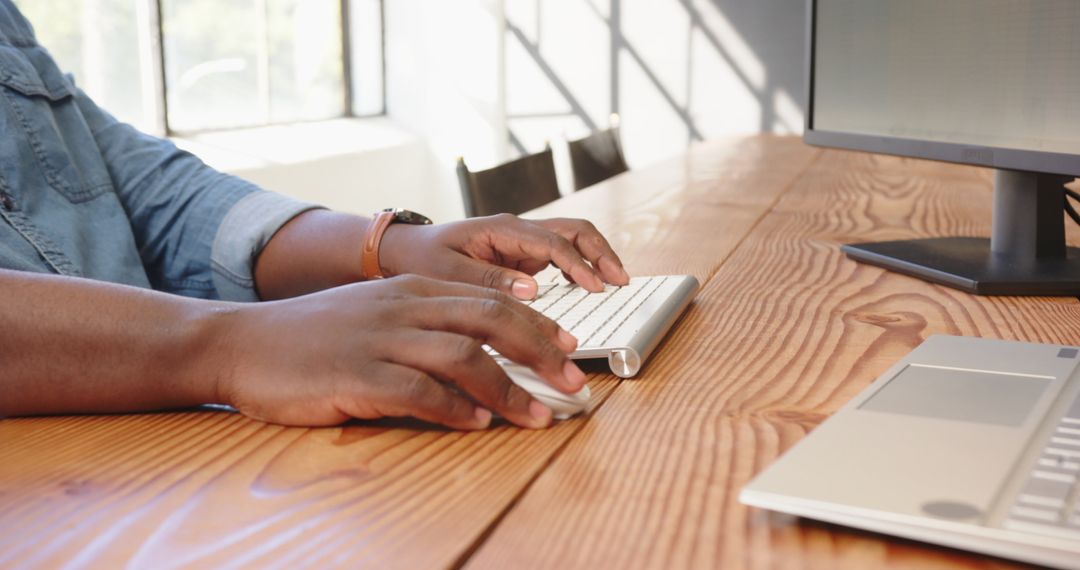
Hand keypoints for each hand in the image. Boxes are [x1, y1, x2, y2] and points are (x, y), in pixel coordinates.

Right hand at [216, 275, 585, 428]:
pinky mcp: (354, 375)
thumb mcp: (376, 313)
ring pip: (463, 355)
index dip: (538, 323)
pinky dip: (454, 409)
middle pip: (490, 319)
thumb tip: (483, 353)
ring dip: (509, 389)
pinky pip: (417, 391)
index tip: (571, 347)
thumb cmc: (314, 335)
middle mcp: (402, 306)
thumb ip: (426, 324)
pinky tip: (477, 423)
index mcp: (413, 288)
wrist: (242, 342)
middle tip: (574, 382)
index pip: (492, 299)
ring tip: (539, 416)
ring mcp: (378, 339)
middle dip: (541, 351)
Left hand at [378, 214, 630, 299]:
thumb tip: (533, 290)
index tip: (595, 287)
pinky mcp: (521, 258)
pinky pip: (559, 258)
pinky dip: (580, 269)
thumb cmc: (422, 259)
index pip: (551, 242)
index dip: (577, 264)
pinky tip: (590, 288)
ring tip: (615, 282)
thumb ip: (489, 281)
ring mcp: (521, 244)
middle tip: (619, 280)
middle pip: (573, 231)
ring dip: (595, 258)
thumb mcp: (448, 274)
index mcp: (502, 229)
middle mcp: (517, 231)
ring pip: (571, 241)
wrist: (404, 251)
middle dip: (600, 253)